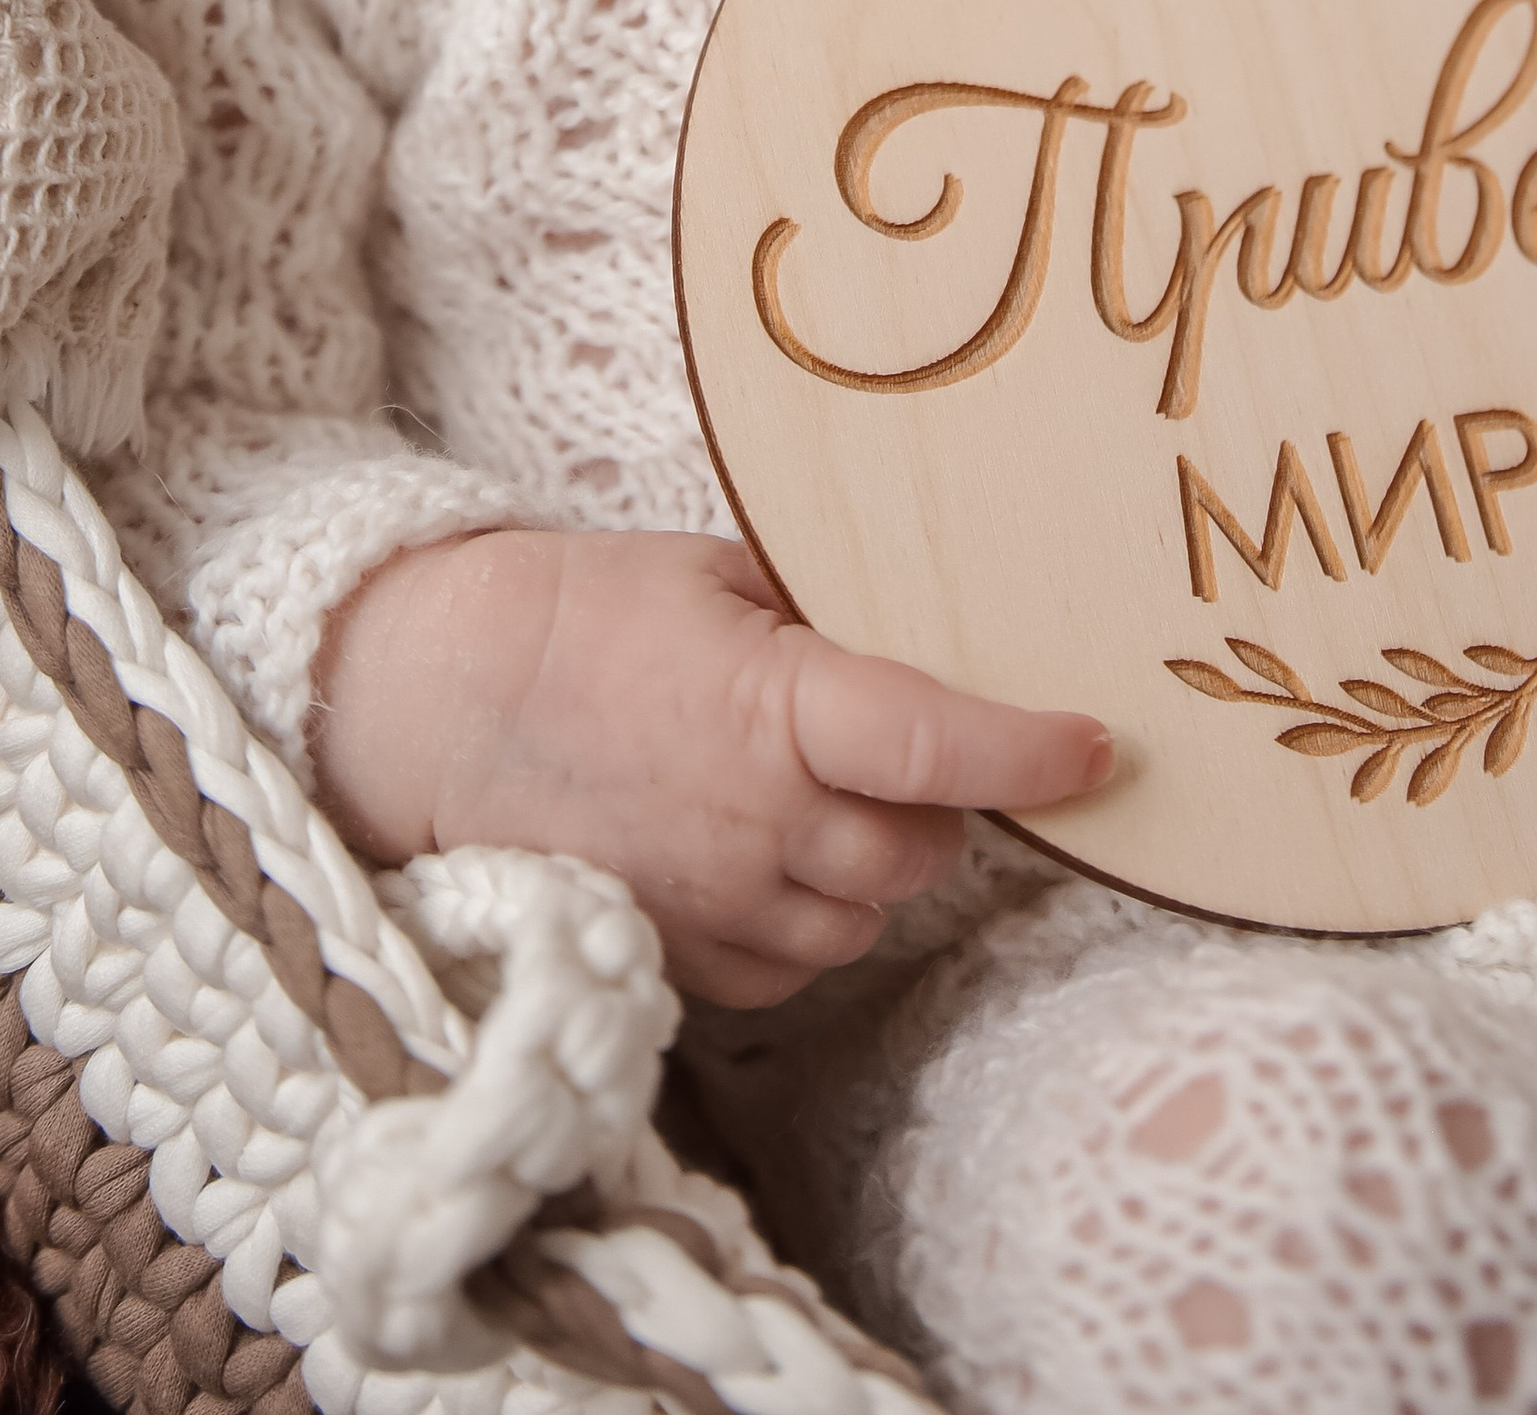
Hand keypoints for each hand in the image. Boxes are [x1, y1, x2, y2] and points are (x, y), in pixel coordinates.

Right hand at [310, 525, 1112, 1004]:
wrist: (437, 703)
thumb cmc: (581, 615)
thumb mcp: (716, 575)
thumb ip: (823, 619)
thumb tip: (925, 631)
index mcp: (774, 707)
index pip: (940, 743)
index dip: (1033, 752)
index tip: (1099, 746)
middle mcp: (759, 823)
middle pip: (923, 847)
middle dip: (938, 803)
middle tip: (903, 742)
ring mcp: (720, 905)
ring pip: (868, 915)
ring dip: (874, 863)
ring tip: (814, 788)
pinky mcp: (684, 962)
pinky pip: (795, 959)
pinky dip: (805, 912)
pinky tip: (760, 843)